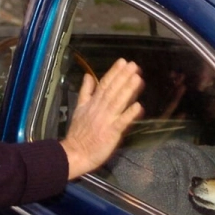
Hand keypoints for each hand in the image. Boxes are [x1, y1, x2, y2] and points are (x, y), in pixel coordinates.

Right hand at [60, 59, 144, 178]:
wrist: (75, 153)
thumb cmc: (78, 133)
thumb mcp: (79, 108)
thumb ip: (85, 92)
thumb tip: (87, 76)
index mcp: (92, 103)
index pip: (104, 84)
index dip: (114, 72)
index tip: (123, 61)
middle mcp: (99, 109)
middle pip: (112, 90)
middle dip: (123, 77)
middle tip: (134, 65)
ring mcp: (106, 120)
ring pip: (118, 102)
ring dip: (128, 90)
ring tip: (138, 78)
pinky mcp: (111, 133)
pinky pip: (122, 122)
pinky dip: (130, 114)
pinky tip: (139, 106)